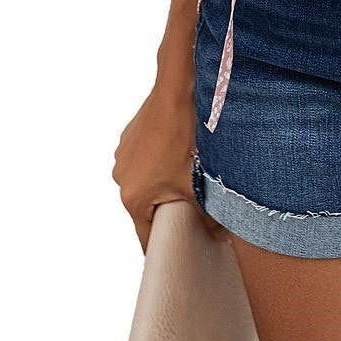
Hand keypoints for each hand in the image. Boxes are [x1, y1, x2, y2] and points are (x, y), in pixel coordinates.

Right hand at [111, 83, 227, 252]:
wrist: (178, 89)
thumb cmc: (184, 135)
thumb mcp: (198, 182)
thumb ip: (208, 215)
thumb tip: (219, 235)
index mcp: (133, 197)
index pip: (147, 237)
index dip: (167, 246)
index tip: (181, 251)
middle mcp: (121, 178)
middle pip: (148, 208)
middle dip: (171, 209)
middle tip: (195, 207)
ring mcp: (124, 156)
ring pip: (148, 182)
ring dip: (166, 183)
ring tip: (189, 171)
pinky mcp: (131, 137)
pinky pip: (146, 160)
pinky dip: (161, 162)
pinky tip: (181, 151)